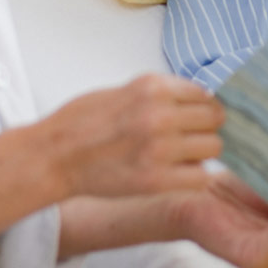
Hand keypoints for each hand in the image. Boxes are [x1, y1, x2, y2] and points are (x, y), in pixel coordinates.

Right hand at [45, 74, 224, 199]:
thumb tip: (197, 97)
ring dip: (202, 152)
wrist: (53, 156)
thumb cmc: (81, 123)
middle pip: (214, 119)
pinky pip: (200, 177)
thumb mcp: (123, 90)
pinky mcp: (155, 180)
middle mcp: (159, 114)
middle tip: (193, 136)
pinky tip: (178, 174)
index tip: (199, 115)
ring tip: (184, 155)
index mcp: (151, 87)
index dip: (204, 105)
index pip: (204, 93)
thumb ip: (159, 93)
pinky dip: (194, 177)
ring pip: (213, 147)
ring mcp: (159, 148)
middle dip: (206, 127)